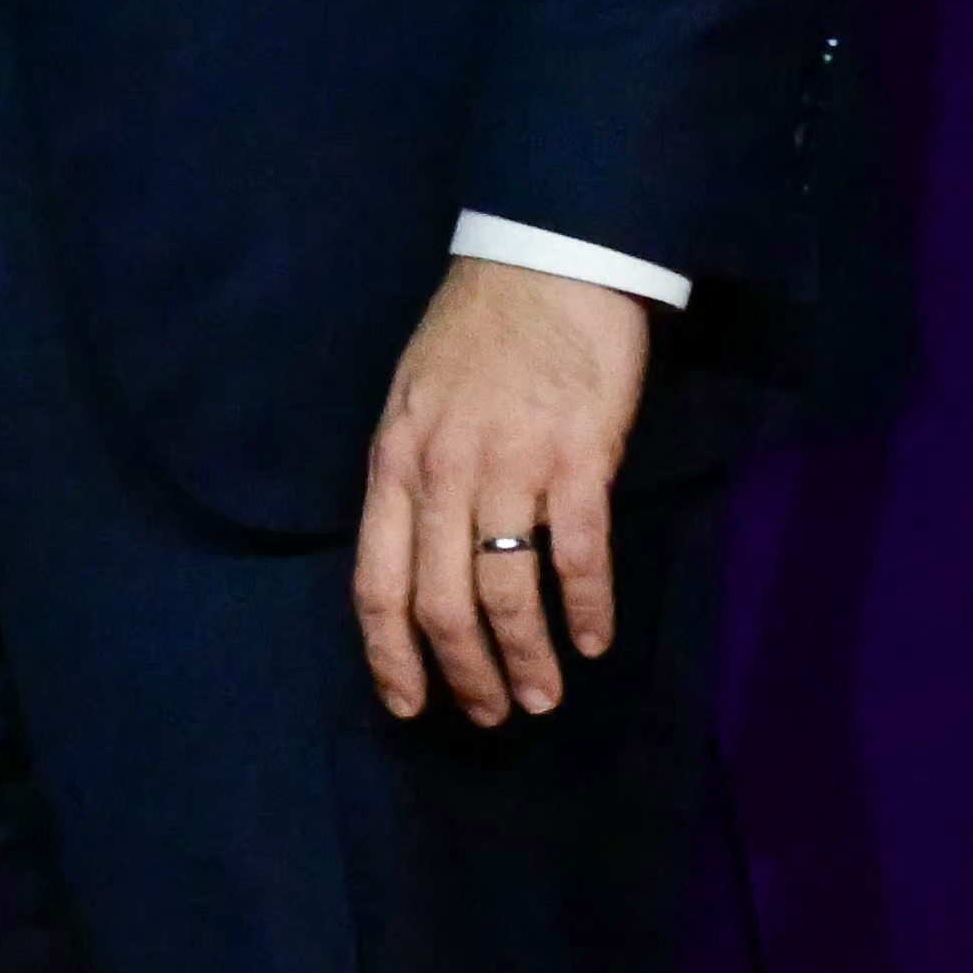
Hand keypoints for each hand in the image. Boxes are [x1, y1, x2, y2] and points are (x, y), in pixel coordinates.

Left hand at [352, 258, 650, 726]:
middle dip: (467, 674)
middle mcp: (442, 471)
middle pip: (442, 603)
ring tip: (546, 696)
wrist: (543, 258)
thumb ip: (414, 473)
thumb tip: (417, 554)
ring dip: (528, 658)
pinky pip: (578, 556)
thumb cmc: (477, 330)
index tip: (409, 706)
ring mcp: (509, 465)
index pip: (376, 582)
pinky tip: (596, 640)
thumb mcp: (415, 398)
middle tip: (495, 714)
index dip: (390, 655)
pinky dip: (588, 609)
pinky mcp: (576, 458)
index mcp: (395, 459)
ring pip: (506, 593)